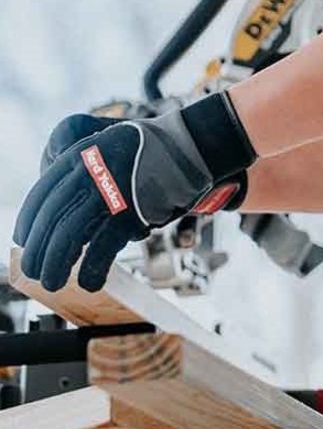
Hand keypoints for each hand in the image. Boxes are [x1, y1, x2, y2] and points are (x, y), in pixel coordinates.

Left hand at [14, 93, 256, 292]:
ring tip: (52, 282)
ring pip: (70, 234)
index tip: (23, 240)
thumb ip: (87, 172)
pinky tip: (88, 281)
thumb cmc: (155, 153)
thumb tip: (66, 208)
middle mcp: (89, 171)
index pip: (43, 193)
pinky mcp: (132, 212)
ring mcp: (110, 191)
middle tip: (34, 270)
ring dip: (56, 262)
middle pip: (52, 217)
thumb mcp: (111, 149)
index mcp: (80, 155)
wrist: (193, 147)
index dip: (29, 221)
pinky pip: (104, 246)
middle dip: (39, 248)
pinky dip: (92, 267)